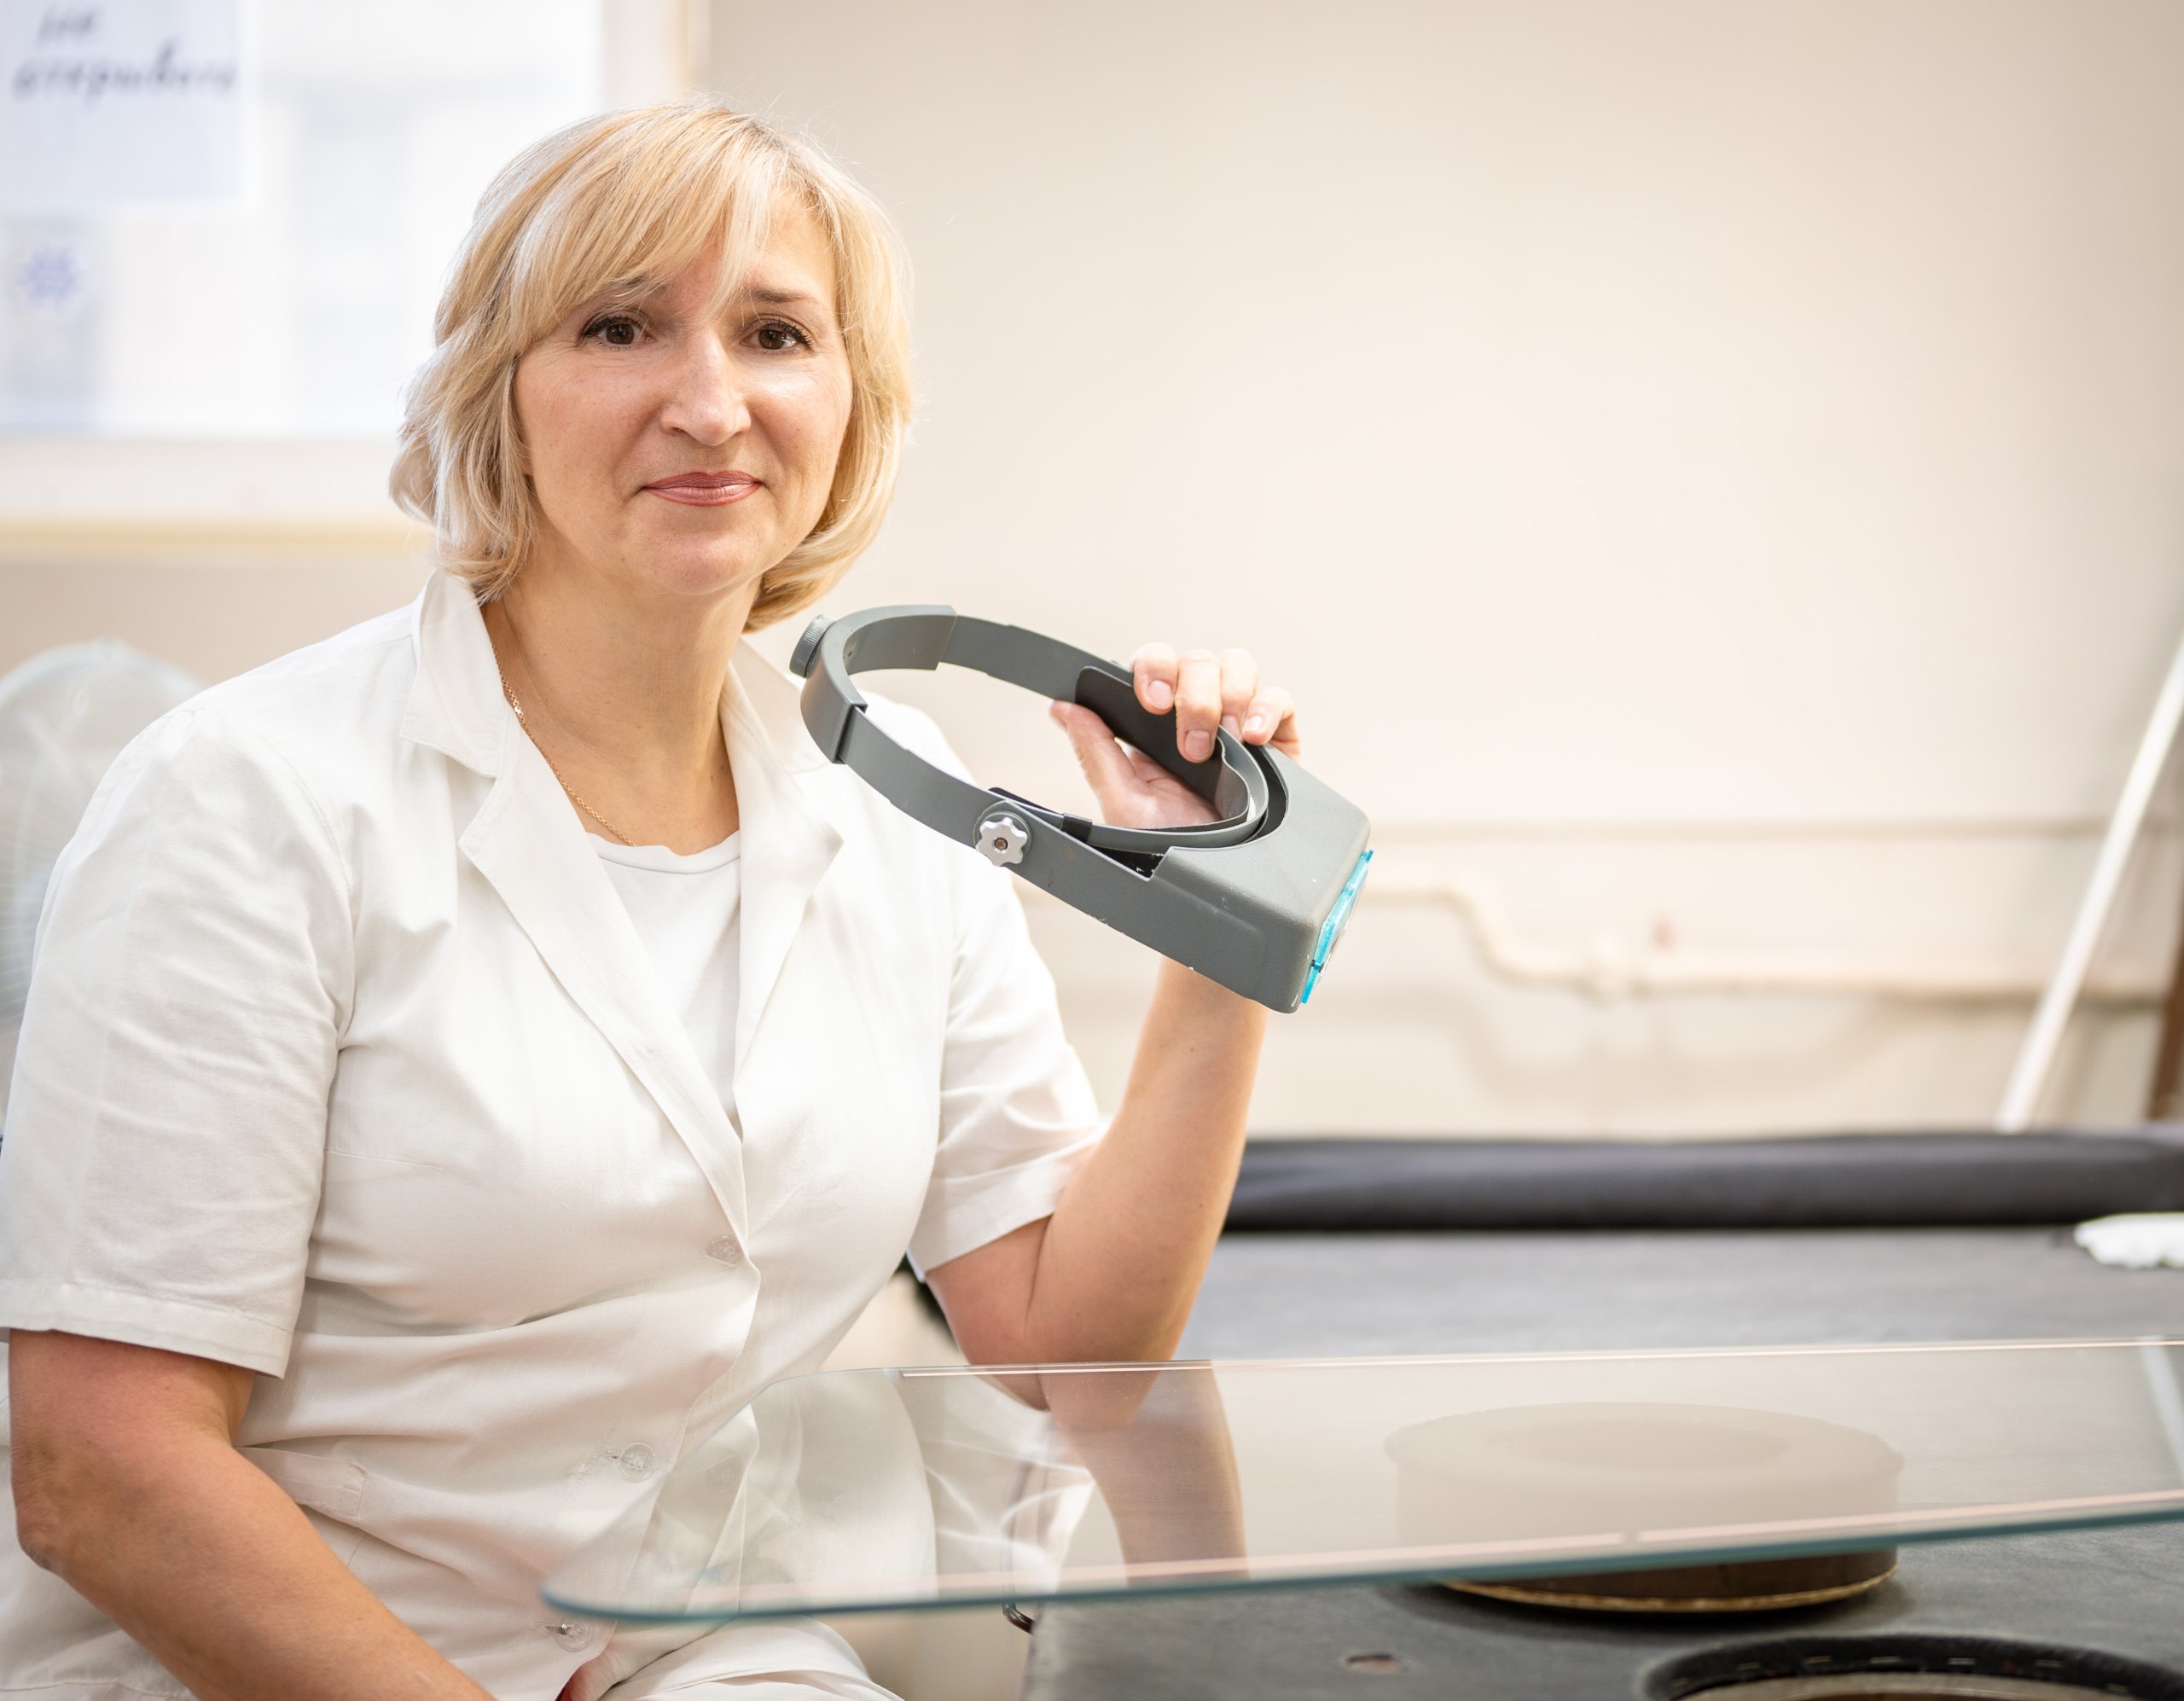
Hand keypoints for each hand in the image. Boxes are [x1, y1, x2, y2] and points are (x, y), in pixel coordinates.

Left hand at [1049, 645, 1301, 830]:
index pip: (1153, 667)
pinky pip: (1279, 699)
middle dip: (1193, 695)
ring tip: (1225, 743)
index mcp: (1155, 725)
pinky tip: (1253, 738)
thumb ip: (1095, 752)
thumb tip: (1062, 708)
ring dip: (1229, 697)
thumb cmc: (1171, 848)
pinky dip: (1267, 709)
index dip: (1153, 670)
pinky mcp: (1276, 739)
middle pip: (1196, 661)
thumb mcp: (1125, 805)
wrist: (1221, 885)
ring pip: (1237, 666)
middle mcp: (1196, 714)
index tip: (1151, 702)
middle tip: (1191, 745)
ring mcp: (1237, 723)